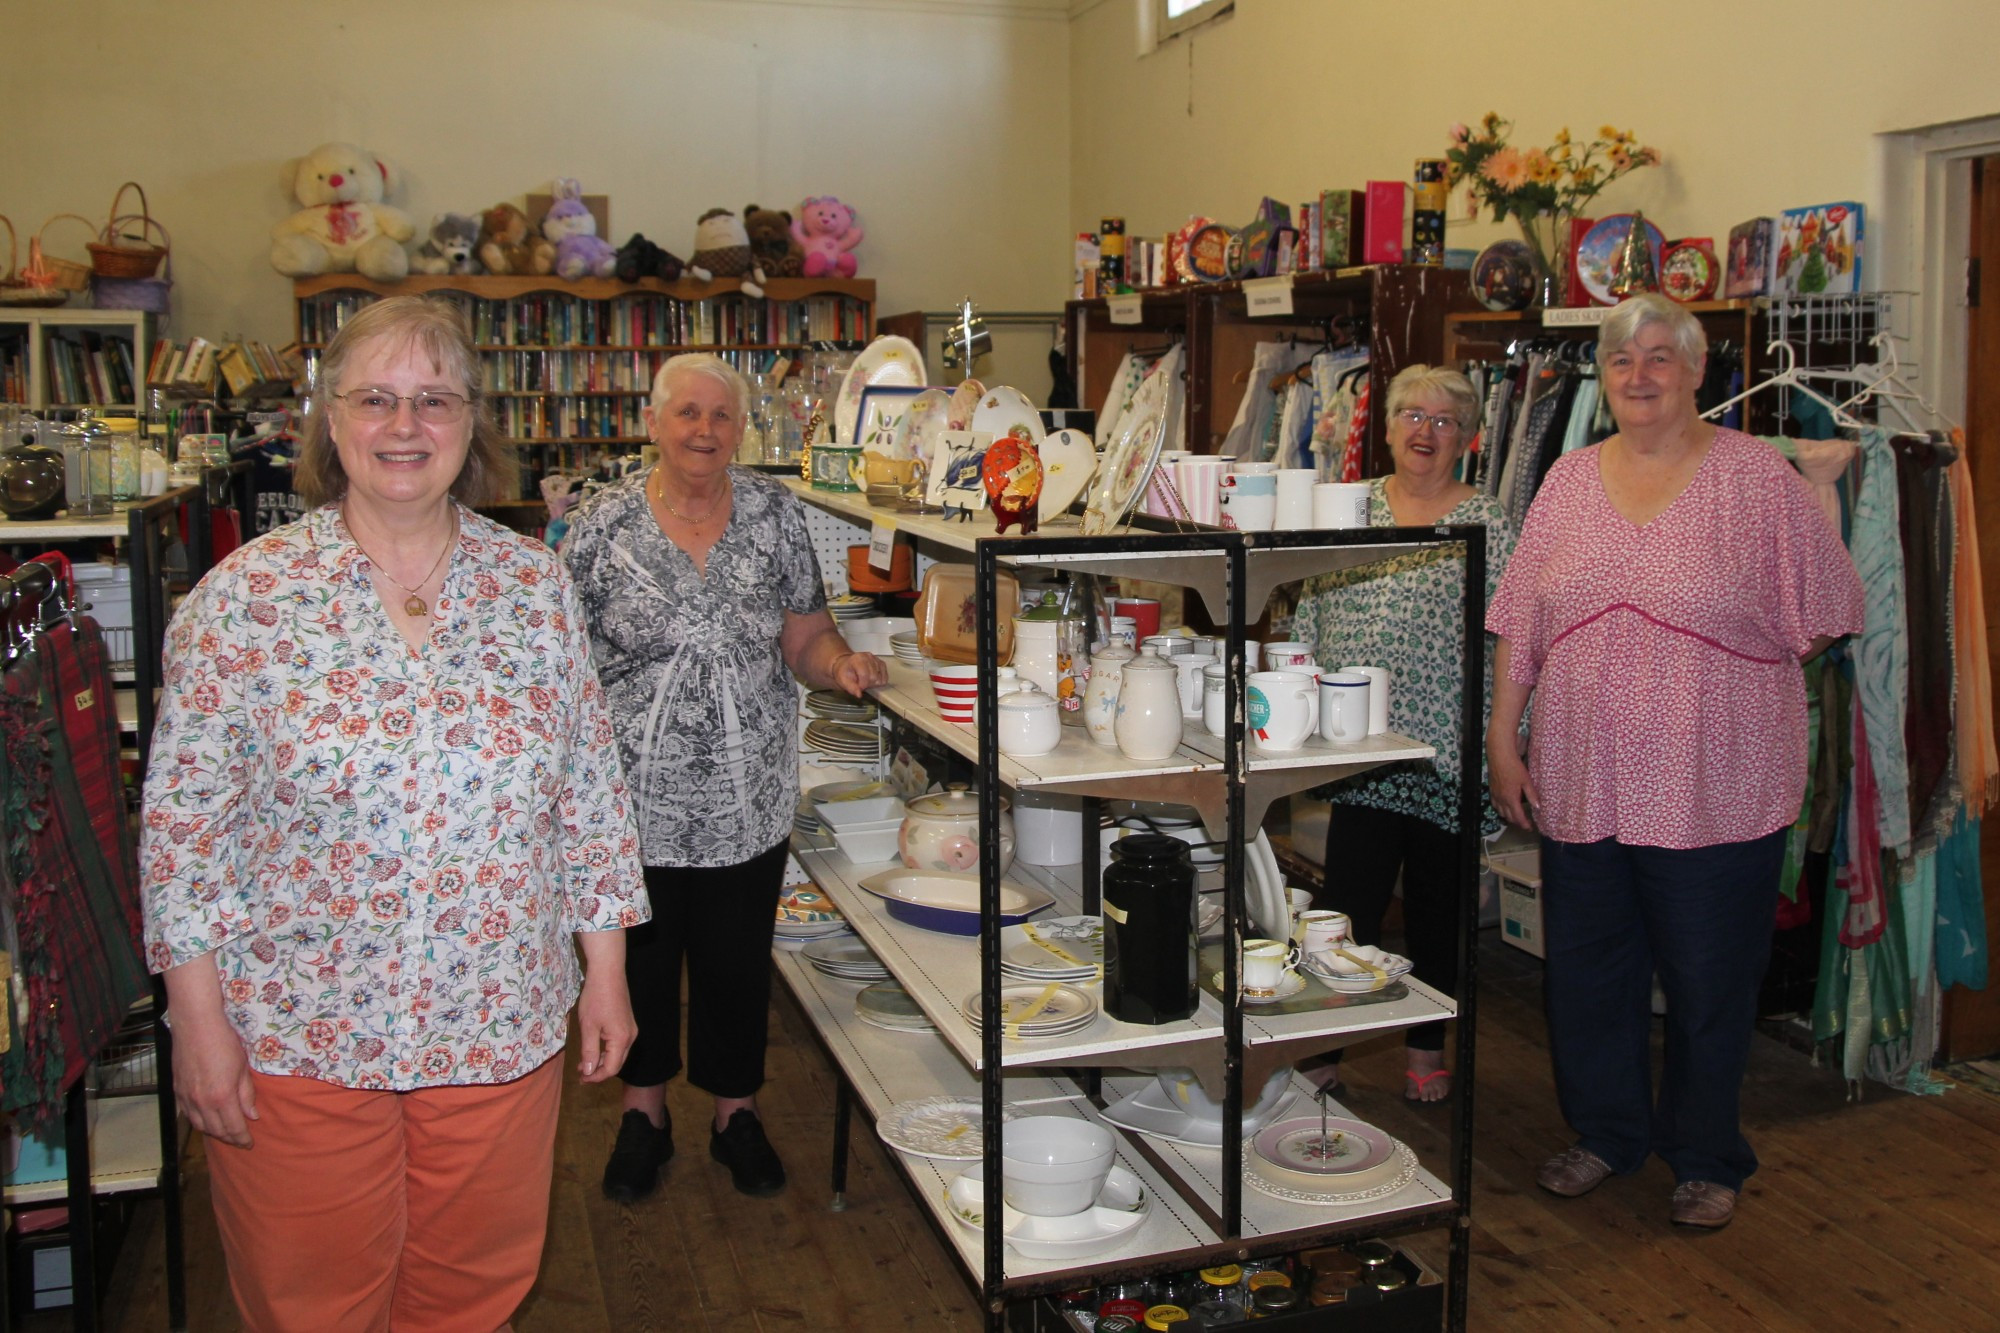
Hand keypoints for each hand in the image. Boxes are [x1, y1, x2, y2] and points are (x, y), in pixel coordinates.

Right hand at [171, 1010, 257, 1149]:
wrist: (196, 1026)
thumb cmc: (224, 1043)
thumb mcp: (242, 1068)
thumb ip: (246, 1095)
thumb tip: (252, 1116)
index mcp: (222, 1097)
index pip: (234, 1127)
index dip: (242, 1139)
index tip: (249, 1144)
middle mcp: (202, 1102)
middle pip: (216, 1131)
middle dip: (229, 1139)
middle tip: (240, 1141)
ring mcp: (187, 1098)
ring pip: (200, 1126)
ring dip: (213, 1133)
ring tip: (225, 1134)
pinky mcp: (177, 1091)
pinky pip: (188, 1115)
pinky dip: (199, 1123)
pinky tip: (207, 1121)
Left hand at [575, 967, 636, 1083]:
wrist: (608, 973)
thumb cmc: (596, 998)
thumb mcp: (589, 1027)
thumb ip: (589, 1051)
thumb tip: (588, 1072)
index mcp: (621, 1040)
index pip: (611, 1068)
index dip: (596, 1077)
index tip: (581, 1079)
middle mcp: (630, 1037)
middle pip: (617, 1063)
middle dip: (598, 1071)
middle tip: (580, 1075)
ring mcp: (630, 1029)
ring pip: (617, 1054)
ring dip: (601, 1061)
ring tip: (583, 1064)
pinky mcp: (627, 1023)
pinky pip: (618, 1044)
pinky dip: (606, 1051)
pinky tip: (594, 1049)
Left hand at [831, 650, 888, 698]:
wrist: (846, 664)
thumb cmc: (845, 672)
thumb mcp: (843, 680)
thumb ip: (851, 688)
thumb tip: (859, 694)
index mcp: (858, 659)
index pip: (865, 675)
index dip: (862, 684)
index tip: (858, 687)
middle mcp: (868, 657)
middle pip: (874, 677)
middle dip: (867, 684)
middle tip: (861, 683)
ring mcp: (876, 659)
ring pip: (880, 678)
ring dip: (873, 683)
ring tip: (865, 680)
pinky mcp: (881, 663)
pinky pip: (885, 677)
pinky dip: (879, 681)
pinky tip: (872, 680)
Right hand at [1488, 739, 1541, 831]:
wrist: (1500, 756)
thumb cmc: (1515, 767)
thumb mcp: (1526, 781)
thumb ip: (1532, 795)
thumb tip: (1538, 807)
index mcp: (1511, 799)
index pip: (1518, 817)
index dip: (1524, 824)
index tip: (1530, 827)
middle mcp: (1502, 800)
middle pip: (1509, 817)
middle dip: (1517, 822)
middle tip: (1525, 823)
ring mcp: (1495, 795)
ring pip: (1501, 812)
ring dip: (1508, 817)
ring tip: (1516, 816)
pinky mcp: (1491, 790)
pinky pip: (1495, 805)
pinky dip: (1500, 809)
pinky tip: (1504, 807)